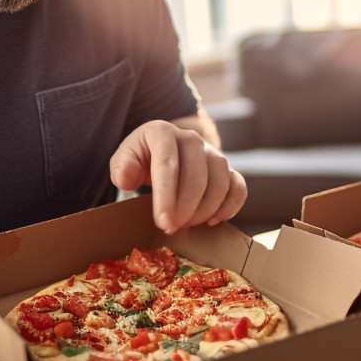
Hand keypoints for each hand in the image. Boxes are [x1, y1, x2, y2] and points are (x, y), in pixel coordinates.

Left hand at [109, 120, 246, 233]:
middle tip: (170, 228)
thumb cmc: (142, 157)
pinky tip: (213, 221)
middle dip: (185, 210)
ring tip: (185, 224)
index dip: (166, 197)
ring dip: (204, 211)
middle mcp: (191, 139)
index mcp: (162, 132)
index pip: (167, 166)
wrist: (164, 148)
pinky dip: (231, 207)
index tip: (162, 222)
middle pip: (196, 178)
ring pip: (219, 185)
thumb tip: (126, 179)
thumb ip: (121, 167)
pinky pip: (238, 187)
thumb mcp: (125, 158)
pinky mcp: (227, 168)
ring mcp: (212, 152)